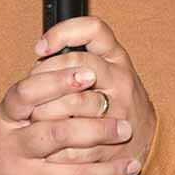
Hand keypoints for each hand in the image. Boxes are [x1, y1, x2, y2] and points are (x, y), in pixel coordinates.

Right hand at [0, 53, 138, 174]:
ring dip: (108, 171)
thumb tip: (73, 65)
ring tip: (132, 164)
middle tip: (125, 126)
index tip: (89, 72)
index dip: (58, 80)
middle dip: (97, 130)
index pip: (27, 93)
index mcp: (3, 121)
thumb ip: (32, 101)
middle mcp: (9, 149)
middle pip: (57, 134)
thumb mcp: (2, 122)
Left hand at [26, 17, 157, 169]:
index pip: (93, 30)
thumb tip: (39, 58)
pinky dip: (54, 144)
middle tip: (31, 91)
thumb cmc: (115, 98)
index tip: (40, 48)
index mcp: (116, 59)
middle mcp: (120, 80)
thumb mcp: (106, 67)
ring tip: (33, 118)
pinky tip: (45, 144)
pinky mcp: (111, 140)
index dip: (63, 33)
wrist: (144, 137)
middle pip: (78, 66)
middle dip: (46, 78)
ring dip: (45, 111)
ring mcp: (118, 110)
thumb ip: (77, 58)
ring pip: (74, 102)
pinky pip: (76, 139)